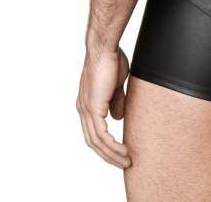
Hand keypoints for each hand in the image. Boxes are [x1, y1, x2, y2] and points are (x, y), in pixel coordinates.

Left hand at [77, 47, 130, 167]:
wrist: (104, 47)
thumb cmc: (111, 59)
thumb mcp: (115, 84)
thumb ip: (115, 101)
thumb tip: (118, 118)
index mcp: (87, 103)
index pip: (94, 130)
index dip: (105, 143)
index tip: (119, 151)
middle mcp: (83, 109)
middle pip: (93, 141)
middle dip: (108, 155)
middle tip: (124, 162)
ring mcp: (86, 109)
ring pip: (96, 142)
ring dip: (112, 154)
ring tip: (127, 160)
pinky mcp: (93, 108)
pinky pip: (101, 135)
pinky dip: (112, 146)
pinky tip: (123, 151)